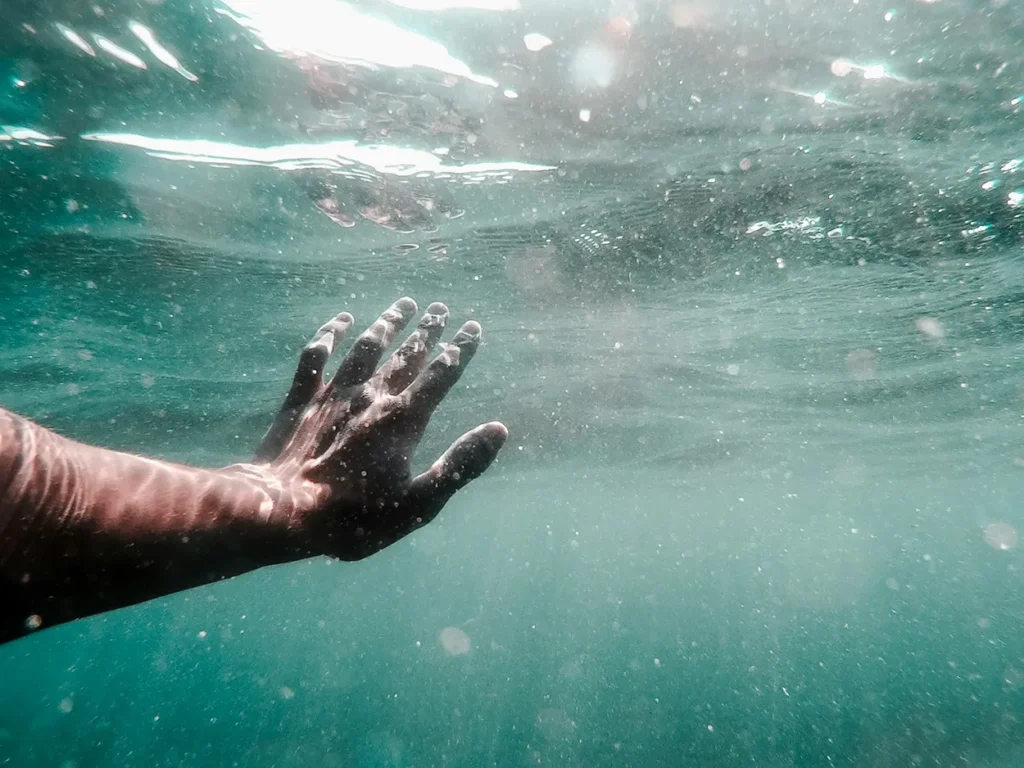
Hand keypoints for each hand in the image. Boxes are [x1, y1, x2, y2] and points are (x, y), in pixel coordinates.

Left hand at [253, 298, 506, 559]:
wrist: (282, 511)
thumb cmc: (353, 517)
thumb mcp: (419, 503)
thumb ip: (460, 465)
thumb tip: (499, 430)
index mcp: (402, 420)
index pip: (440, 376)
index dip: (460, 351)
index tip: (473, 327)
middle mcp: (370, 397)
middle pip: (405, 355)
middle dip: (427, 331)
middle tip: (441, 308)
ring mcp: (332, 395)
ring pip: (365, 347)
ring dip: (387, 324)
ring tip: (404, 304)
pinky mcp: (300, 401)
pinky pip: (315, 356)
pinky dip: (329, 335)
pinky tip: (340, 320)